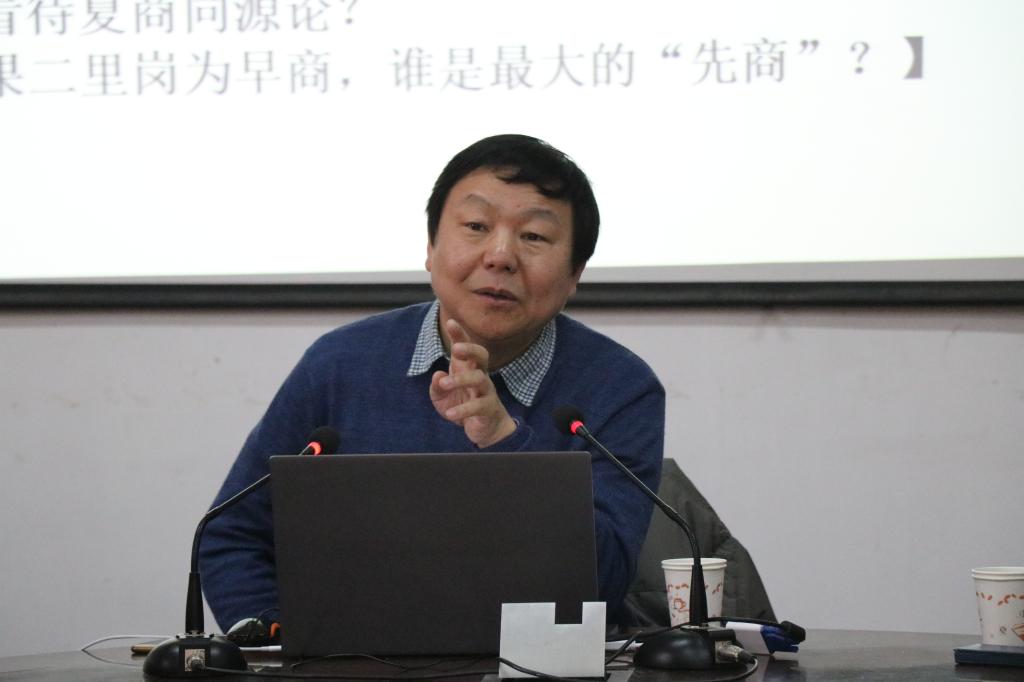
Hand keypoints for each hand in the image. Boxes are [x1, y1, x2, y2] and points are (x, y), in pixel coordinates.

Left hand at [429, 318, 516, 447]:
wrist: (485, 429)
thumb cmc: (462, 405)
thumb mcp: (441, 397)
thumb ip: (437, 386)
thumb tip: (438, 376)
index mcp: (467, 368)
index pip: (465, 347)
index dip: (459, 334)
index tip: (451, 322)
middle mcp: (480, 375)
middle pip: (482, 356)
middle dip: (470, 349)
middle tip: (456, 350)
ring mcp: (486, 391)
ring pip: (480, 379)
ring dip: (462, 379)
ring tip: (445, 384)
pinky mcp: (489, 408)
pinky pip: (478, 406)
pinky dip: (463, 409)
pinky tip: (449, 414)